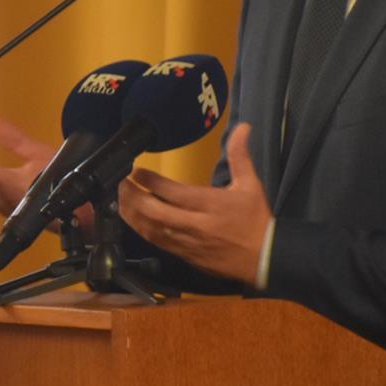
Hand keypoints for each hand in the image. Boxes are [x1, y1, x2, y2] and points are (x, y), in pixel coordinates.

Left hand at [119, 124, 271, 286]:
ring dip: (132, 215)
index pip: (172, 192)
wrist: (266, 258)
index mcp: (209, 204)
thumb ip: (240, 155)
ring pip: (151, 230)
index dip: (150, 182)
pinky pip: (158, 243)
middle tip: (120, 184)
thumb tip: (242, 127)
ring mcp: (188, 242)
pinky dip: (142, 230)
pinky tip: (133, 221)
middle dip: (132, 197)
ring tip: (119, 200)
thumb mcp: (251, 184)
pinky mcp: (185, 256)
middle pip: (154, 212)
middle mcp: (195, 224)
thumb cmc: (256, 220)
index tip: (136, 171)